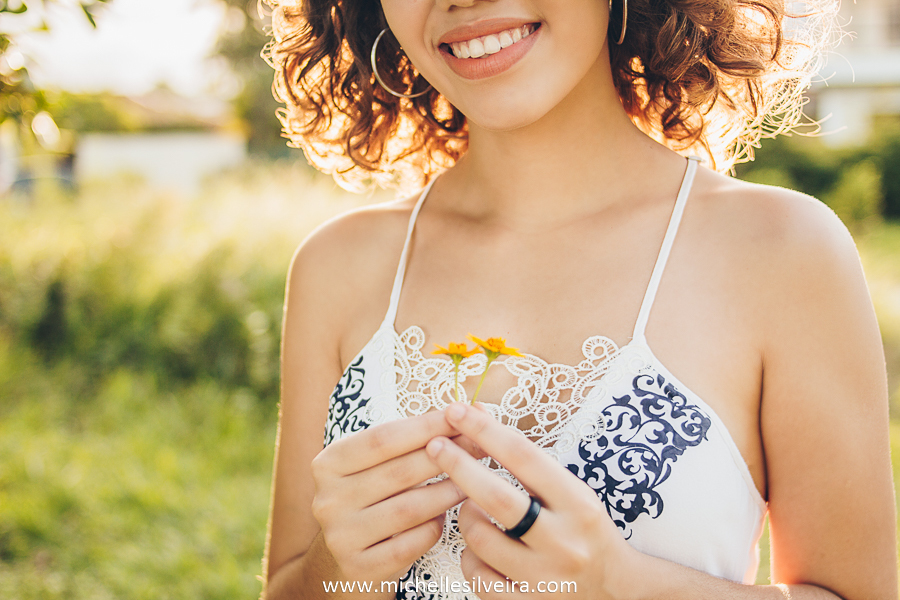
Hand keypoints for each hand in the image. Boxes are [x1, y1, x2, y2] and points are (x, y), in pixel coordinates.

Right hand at [310, 410, 474, 582]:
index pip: (384, 438)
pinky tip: (446, 519)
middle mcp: (327, 499)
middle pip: (399, 472)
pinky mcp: (358, 567)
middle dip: (447, 456)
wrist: (350, 557)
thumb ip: (418, 437)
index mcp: (328, 463)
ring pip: (408, 509)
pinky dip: (433, 530)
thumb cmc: (376, 497)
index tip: (462, 414)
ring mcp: (341, 536)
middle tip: (482, 448)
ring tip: (472, 484)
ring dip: (447, 493)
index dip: (427, 425)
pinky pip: (409, 545)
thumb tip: (475, 409)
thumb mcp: (381, 464)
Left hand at [425, 402, 640, 598]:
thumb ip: (526, 460)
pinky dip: (469, 556)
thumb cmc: (583, 529)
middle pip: (496, 497)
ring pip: (478, 537)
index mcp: (577, 503)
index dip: (485, 430)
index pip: (524, 456)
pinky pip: (476, 575)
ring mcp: (543, 577)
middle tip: (435, 445)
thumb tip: (477, 417)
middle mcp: (563, 541)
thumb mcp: (569, 490)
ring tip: (474, 509)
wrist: (614, 590)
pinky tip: (479, 548)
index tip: (457, 411)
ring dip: (466, 515)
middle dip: (458, 465)